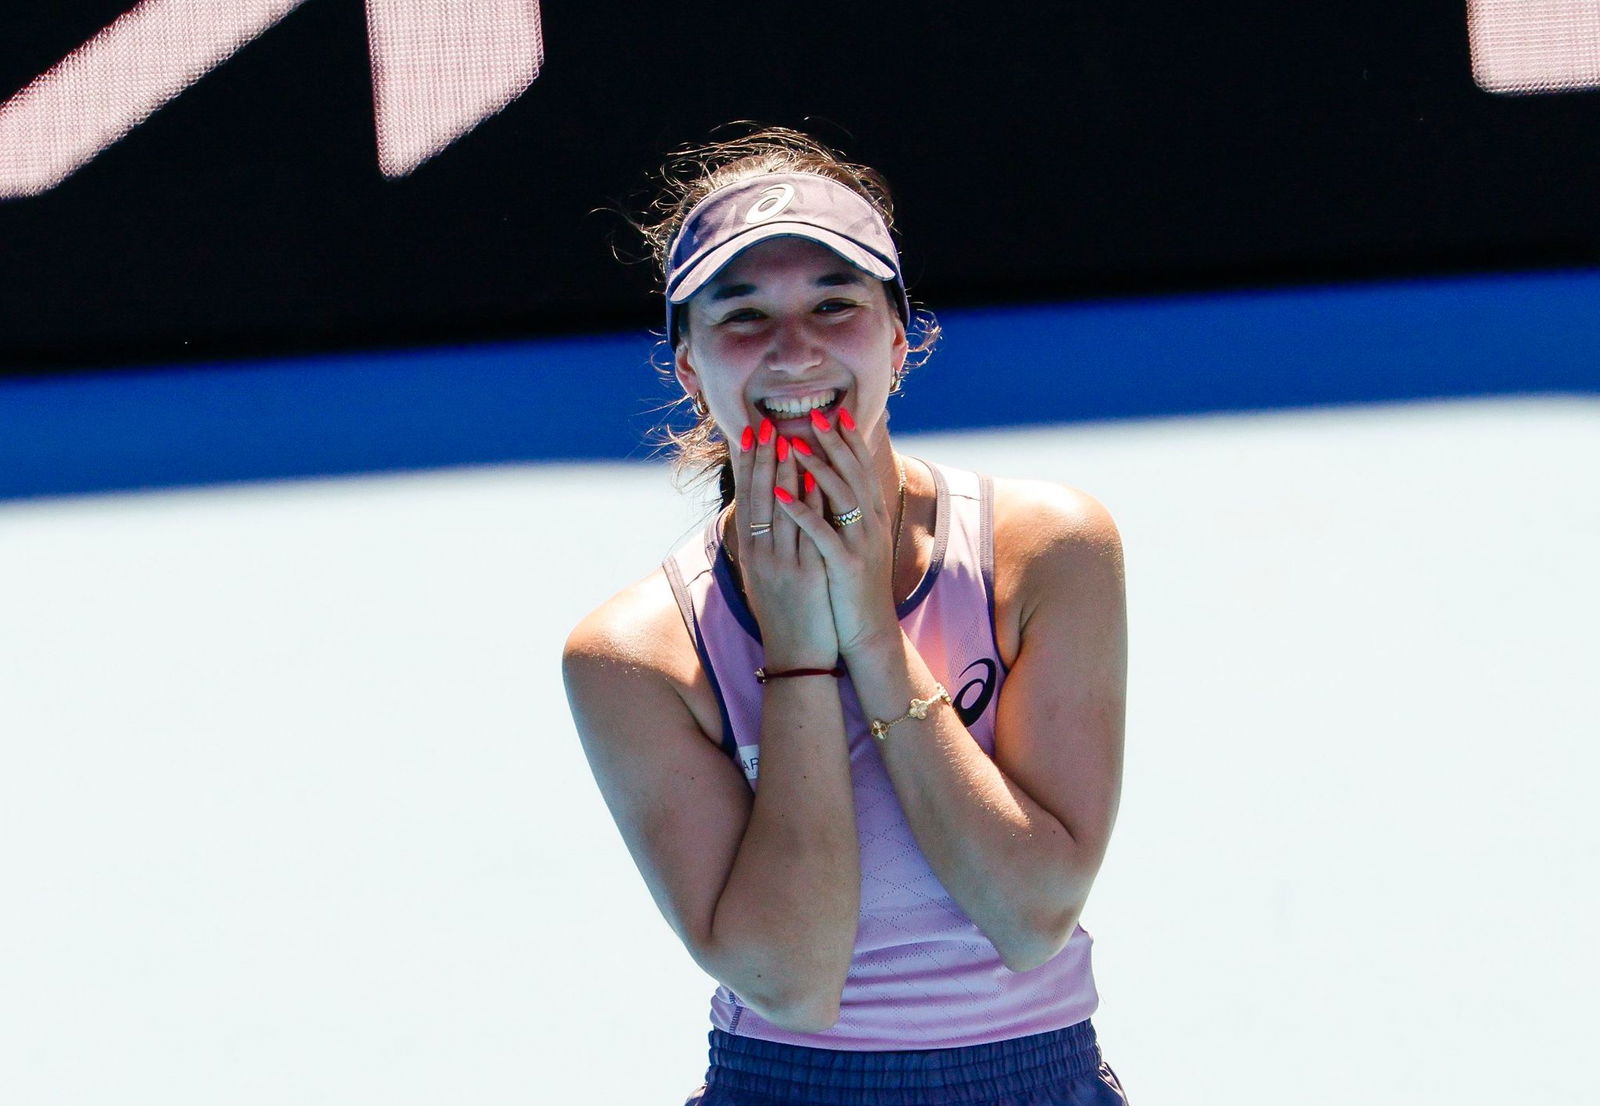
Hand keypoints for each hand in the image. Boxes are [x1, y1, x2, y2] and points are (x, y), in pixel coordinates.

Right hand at [729, 418, 838, 667]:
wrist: (797, 658)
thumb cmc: (784, 615)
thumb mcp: (766, 576)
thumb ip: (765, 543)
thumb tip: (764, 510)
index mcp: (750, 553)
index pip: (745, 498)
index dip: (747, 465)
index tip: (749, 433)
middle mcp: (761, 555)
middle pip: (759, 497)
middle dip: (762, 459)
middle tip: (764, 424)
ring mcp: (783, 564)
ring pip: (782, 510)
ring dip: (785, 471)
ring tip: (789, 437)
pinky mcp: (808, 575)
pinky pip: (809, 531)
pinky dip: (811, 503)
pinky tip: (816, 478)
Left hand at [774, 407, 901, 658]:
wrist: (868, 632)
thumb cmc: (853, 588)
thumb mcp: (853, 545)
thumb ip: (845, 516)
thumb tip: (828, 489)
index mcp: (871, 518)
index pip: (861, 470)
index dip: (850, 441)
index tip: (837, 414)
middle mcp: (870, 525)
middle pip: (853, 474)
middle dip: (835, 443)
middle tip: (819, 414)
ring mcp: (859, 544)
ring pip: (839, 496)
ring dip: (816, 467)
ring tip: (793, 444)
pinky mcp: (845, 565)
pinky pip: (821, 533)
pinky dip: (800, 511)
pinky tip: (780, 493)